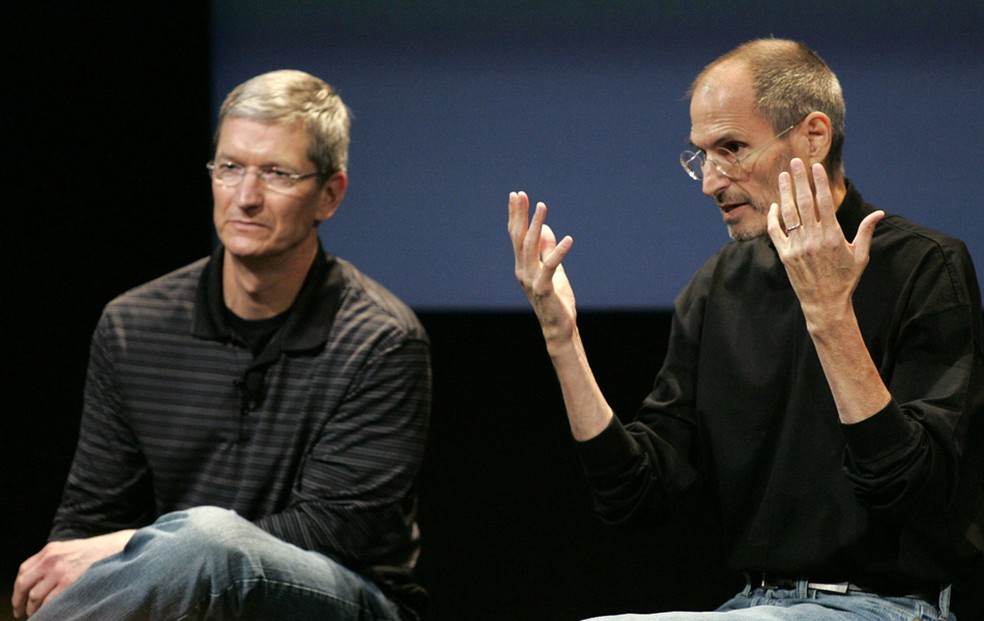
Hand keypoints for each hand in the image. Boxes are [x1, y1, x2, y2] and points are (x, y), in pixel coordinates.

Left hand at [12, 529, 134, 617]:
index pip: (23, 570)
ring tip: (37, 614)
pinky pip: (49, 602)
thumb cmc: (95, 552)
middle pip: (24, 584)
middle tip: (21, 611)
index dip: (19, 588)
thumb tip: (37, 581)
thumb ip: (52, 560)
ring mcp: (59, 571)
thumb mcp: (69, 549)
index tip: (19, 598)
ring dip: (33, 609)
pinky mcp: (69, 582)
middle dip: (19, 601)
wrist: (116, 549)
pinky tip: (50, 612)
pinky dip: (47, 610)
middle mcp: (51, 559)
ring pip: (35, 596)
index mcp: (50, 550)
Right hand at [508, 191, 576, 345]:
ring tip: (542, 206)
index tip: (516, 195)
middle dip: (520, 215)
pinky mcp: (544, 289)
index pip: (517, 236)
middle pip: (519, 238)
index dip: (516, 216)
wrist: (559, 328)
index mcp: (523, 265)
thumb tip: (545, 228)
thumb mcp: (554, 270)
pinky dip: (558, 252)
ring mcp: (531, 280)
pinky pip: (550, 267)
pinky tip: (569, 239)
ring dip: (536, 226)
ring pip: (530, 248)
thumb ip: (547, 251)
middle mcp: (522, 270)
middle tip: (521, 194)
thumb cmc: (556, 301)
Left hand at [767, 159, 883, 330]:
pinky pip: (776, 232)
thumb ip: (866, 231)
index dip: (818, 183)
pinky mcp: (785, 255)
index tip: (815, 167)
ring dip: (785, 193)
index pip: (823, 202)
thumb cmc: (846, 279)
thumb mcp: (860, 255)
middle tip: (795, 162)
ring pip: (788, 214)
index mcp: (832, 235)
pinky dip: (774, 218)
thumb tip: (879, 212)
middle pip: (804, 202)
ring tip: (783, 176)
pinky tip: (775, 205)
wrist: (825, 304)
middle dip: (800, 180)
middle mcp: (813, 238)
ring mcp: (797, 246)